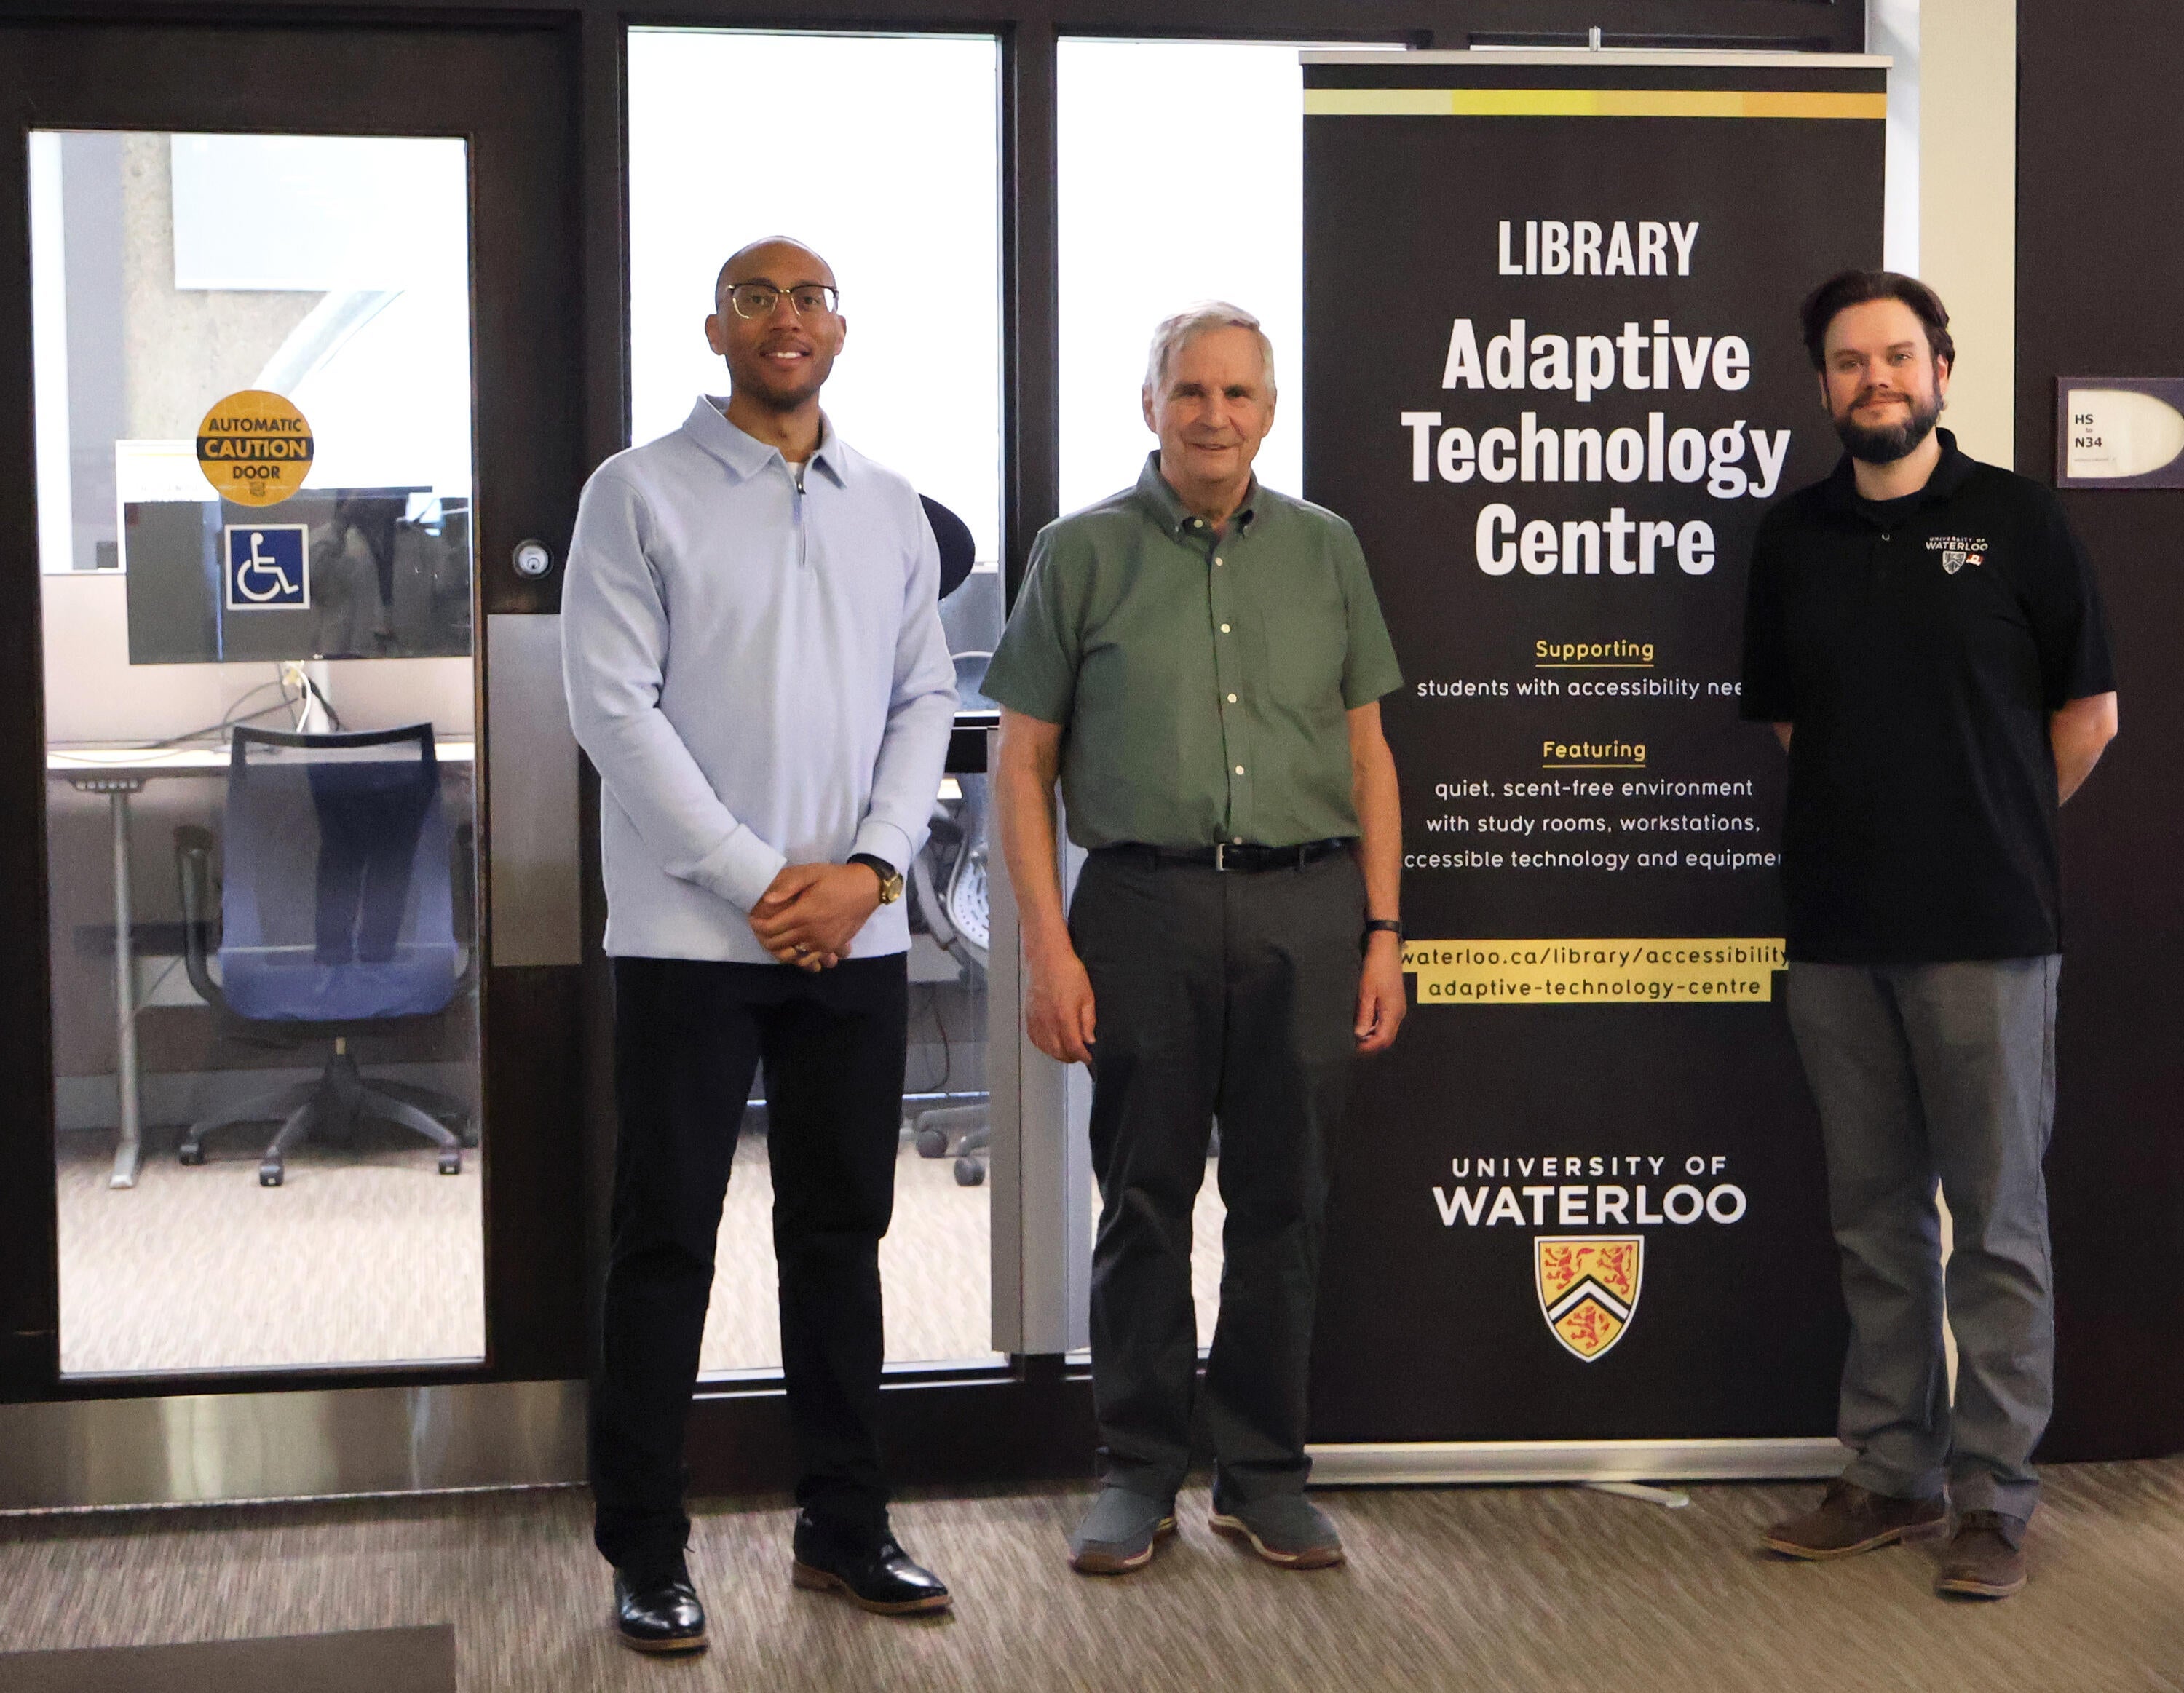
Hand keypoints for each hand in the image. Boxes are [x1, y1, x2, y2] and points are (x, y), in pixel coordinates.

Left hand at [748, 862, 880, 970]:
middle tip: (761, 929)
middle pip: (777, 944)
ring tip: (776, 938)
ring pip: (792, 956)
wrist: (866, 889)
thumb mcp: (811, 873)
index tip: (753, 919)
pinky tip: (794, 947)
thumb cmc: (836, 878)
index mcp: (803, 914)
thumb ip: (788, 885)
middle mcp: (811, 933)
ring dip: (779, 949)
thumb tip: (766, 900)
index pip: (771, 928)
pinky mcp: (831, 947)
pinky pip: (809, 959)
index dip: (758, 925)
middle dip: (764, 938)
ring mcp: (822, 943)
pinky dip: (797, 956)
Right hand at [1026, 943, 1096, 1065]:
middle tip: (1079, 1055)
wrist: (1047, 958)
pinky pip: (1034, 1039)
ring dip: (1057, 1054)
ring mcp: (1036, 1019)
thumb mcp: (1087, 996)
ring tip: (1067, 1051)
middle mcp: (1048, 1022)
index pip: (1073, 1047)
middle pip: (1058, 1052)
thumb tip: (1089, 1038)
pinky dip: (1043, 1046)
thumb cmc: (1067, 972)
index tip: (1088, 1057)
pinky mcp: (1029, 1016)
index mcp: (1065, 1017)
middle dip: (1070, 1058)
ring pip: (1045, 1048)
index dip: (1082, 1056)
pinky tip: (1051, 1043)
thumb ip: (1088, 1021)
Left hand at [1355, 931, 1407, 1052]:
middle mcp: (1398, 1012)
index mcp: (1393, 1011)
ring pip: (1387, 1031)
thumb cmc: (1376, 967)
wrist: (1386, 948)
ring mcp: (1398, 1008)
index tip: (1353, 1048)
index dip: (1368, 1047)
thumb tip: (1359, 1035)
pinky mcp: (1394, 1003)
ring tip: (1355, 1037)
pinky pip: (1386, 1023)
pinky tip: (1362, 1025)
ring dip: (1372, 1037)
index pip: (1383, 1039)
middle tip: (1352, 1046)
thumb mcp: (1366, 991)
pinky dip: (1375, 1028)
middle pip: (1387, 1039)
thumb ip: (1364, 1014)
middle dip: (1371, 1045)